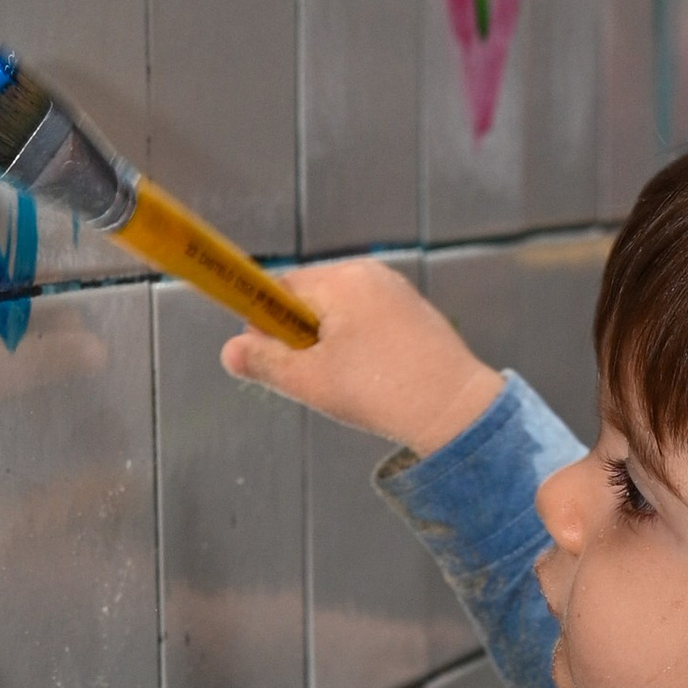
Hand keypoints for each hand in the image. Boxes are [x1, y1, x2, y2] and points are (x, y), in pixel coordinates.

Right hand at [220, 255, 505, 452]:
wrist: (457, 412)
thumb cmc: (383, 392)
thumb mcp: (311, 381)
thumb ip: (265, 362)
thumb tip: (230, 351)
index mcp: (343, 279)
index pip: (281, 287)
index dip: (265, 322)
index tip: (268, 355)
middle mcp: (371, 275)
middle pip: (311, 299)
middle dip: (301, 337)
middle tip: (314, 377)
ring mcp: (397, 293)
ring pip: (340, 315)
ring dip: (330, 347)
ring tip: (348, 384)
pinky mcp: (415, 315)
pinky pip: (369, 324)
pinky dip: (360, 349)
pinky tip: (372, 381)